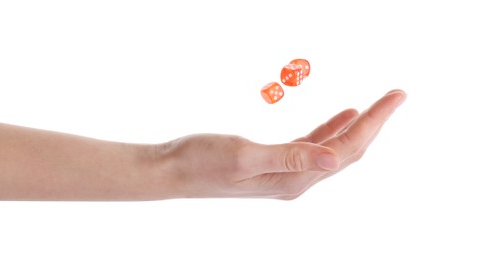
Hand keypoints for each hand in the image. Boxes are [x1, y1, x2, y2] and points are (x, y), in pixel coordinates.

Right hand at [158, 90, 405, 199]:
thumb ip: (290, 157)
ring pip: (334, 148)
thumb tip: (335, 159)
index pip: (346, 148)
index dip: (373, 122)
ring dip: (356, 127)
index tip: (395, 97)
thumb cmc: (201, 162)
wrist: (172, 171)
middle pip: (347, 150)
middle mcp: (295, 180)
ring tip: (377, 106)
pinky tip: (340, 118)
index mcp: (293, 179)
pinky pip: (314, 146)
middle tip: (396, 95)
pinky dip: (332, 130)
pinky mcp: (273, 164)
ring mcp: (285, 174)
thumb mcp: (244, 156)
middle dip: (374, 123)